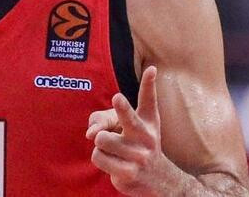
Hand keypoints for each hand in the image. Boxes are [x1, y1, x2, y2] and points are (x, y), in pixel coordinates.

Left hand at [86, 65, 168, 195]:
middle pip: (129, 121)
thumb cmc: (138, 145)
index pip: (149, 100)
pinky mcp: (128, 173)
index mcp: (149, 122)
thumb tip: (91, 132)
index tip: (151, 69)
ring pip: (102, 139)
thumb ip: (107, 120)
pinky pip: (98, 156)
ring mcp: (139, 156)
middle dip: (121, 110)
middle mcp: (146, 137)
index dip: (149, 84)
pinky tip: (113, 162)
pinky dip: (99, 158)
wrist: (157, 180)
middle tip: (116, 100)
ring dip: (100, 144)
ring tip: (112, 149)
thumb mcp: (135, 128)